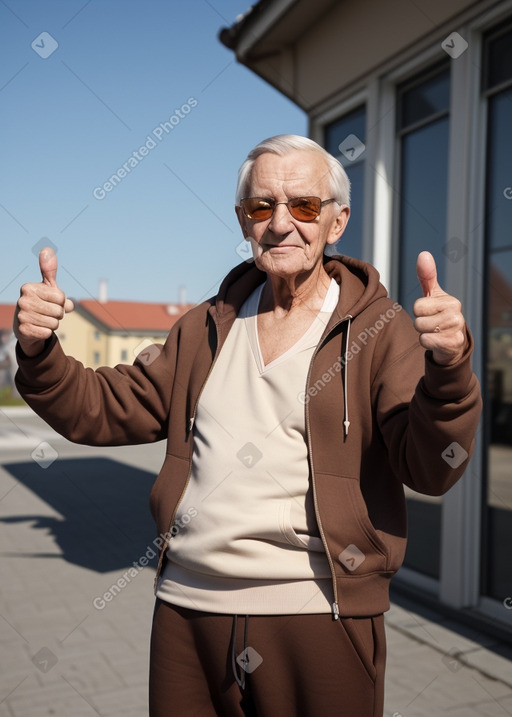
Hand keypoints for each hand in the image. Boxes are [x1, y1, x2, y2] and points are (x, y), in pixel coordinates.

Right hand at [14, 247, 73, 356]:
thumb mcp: (47, 286)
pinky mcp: (23, 330)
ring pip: (54, 323)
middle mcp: (23, 300)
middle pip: (59, 311)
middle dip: (58, 314)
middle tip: (47, 313)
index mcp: (29, 288)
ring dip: (53, 324)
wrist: (27, 326)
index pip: (61, 297)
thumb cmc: (41, 303)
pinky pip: (47, 333)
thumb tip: (47, 249)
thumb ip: (49, 270)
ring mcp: (21, 316)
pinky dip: (46, 332)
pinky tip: (38, 328)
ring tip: (43, 320)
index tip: (51, 302)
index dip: (61, 302)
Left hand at [413, 251, 465, 365]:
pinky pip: (426, 341)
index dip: (419, 311)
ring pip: (421, 331)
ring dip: (424, 334)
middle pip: (418, 320)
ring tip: (435, 333)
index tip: (430, 313)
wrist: (452, 344)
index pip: (417, 306)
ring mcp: (456, 330)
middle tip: (432, 325)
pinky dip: (428, 343)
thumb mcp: (433, 296)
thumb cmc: (439, 316)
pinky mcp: (453, 344)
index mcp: (451, 302)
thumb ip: (427, 276)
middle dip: (420, 324)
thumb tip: (423, 254)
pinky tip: (438, 342)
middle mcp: (456, 315)